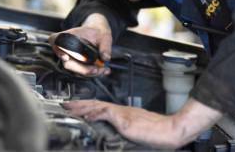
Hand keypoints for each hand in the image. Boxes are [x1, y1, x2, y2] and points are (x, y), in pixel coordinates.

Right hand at [49, 13, 111, 75]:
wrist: (98, 34)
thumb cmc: (97, 32)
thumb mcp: (104, 36)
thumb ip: (105, 46)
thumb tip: (105, 58)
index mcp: (68, 36)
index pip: (55, 41)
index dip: (58, 50)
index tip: (66, 57)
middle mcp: (66, 48)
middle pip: (68, 63)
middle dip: (83, 70)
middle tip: (97, 69)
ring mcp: (70, 57)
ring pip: (75, 70)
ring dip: (90, 73)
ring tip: (104, 70)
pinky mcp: (76, 64)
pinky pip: (82, 71)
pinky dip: (93, 73)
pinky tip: (104, 70)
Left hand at [62, 98, 222, 148]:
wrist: (168, 130)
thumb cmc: (156, 131)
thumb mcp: (137, 128)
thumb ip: (125, 126)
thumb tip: (115, 129)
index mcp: (123, 113)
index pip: (101, 107)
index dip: (87, 106)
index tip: (76, 106)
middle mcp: (121, 110)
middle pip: (96, 104)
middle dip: (79, 104)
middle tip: (66, 103)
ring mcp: (123, 114)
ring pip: (98, 106)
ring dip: (83, 107)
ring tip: (70, 107)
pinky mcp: (125, 119)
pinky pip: (107, 113)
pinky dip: (95, 113)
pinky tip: (87, 115)